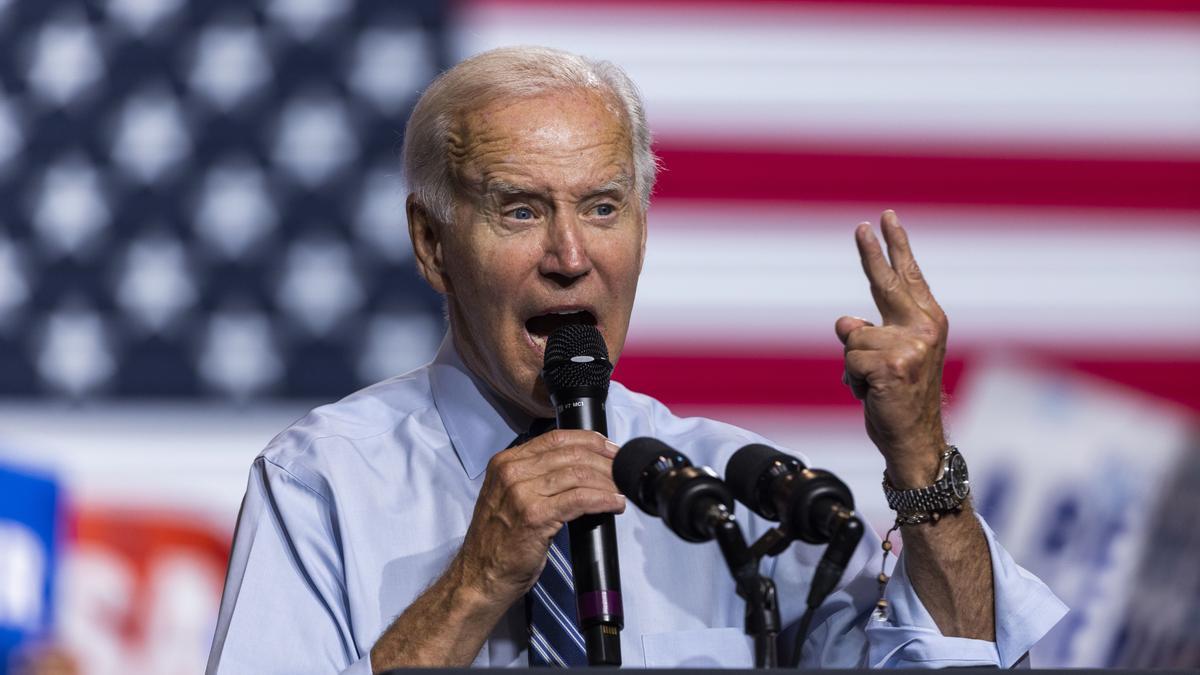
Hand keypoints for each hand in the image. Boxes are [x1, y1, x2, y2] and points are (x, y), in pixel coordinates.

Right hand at [455, 429, 624, 604]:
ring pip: (578, 474)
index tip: (609, 448)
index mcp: (505, 462)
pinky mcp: (535, 515)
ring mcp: (521, 493)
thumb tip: (578, 467)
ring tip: (621, 489)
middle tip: (623, 469)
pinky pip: (580, 499)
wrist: (479, 576)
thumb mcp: (510, 497)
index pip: (555, 438)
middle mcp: (511, 472)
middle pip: (571, 454)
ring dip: (608, 481)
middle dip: (604, 460)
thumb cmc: (499, 542)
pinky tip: (615, 504)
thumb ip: (535, 477)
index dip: (589, 440)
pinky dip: (603, 499)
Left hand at [837, 210, 947, 488]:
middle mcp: (923, 328)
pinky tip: (873, 394)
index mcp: (928, 322)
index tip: (885, 218)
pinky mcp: (891, 367)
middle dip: (872, 252)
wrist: (915, 441)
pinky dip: (852, 381)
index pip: (908, 277)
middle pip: (887, 282)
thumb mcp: (890, 358)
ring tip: (876, 385)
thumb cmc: (900, 399)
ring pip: (852, 338)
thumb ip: (873, 332)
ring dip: (855, 365)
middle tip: (862, 224)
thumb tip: (846, 321)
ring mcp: (909, 346)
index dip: (896, 247)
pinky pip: (849, 362)